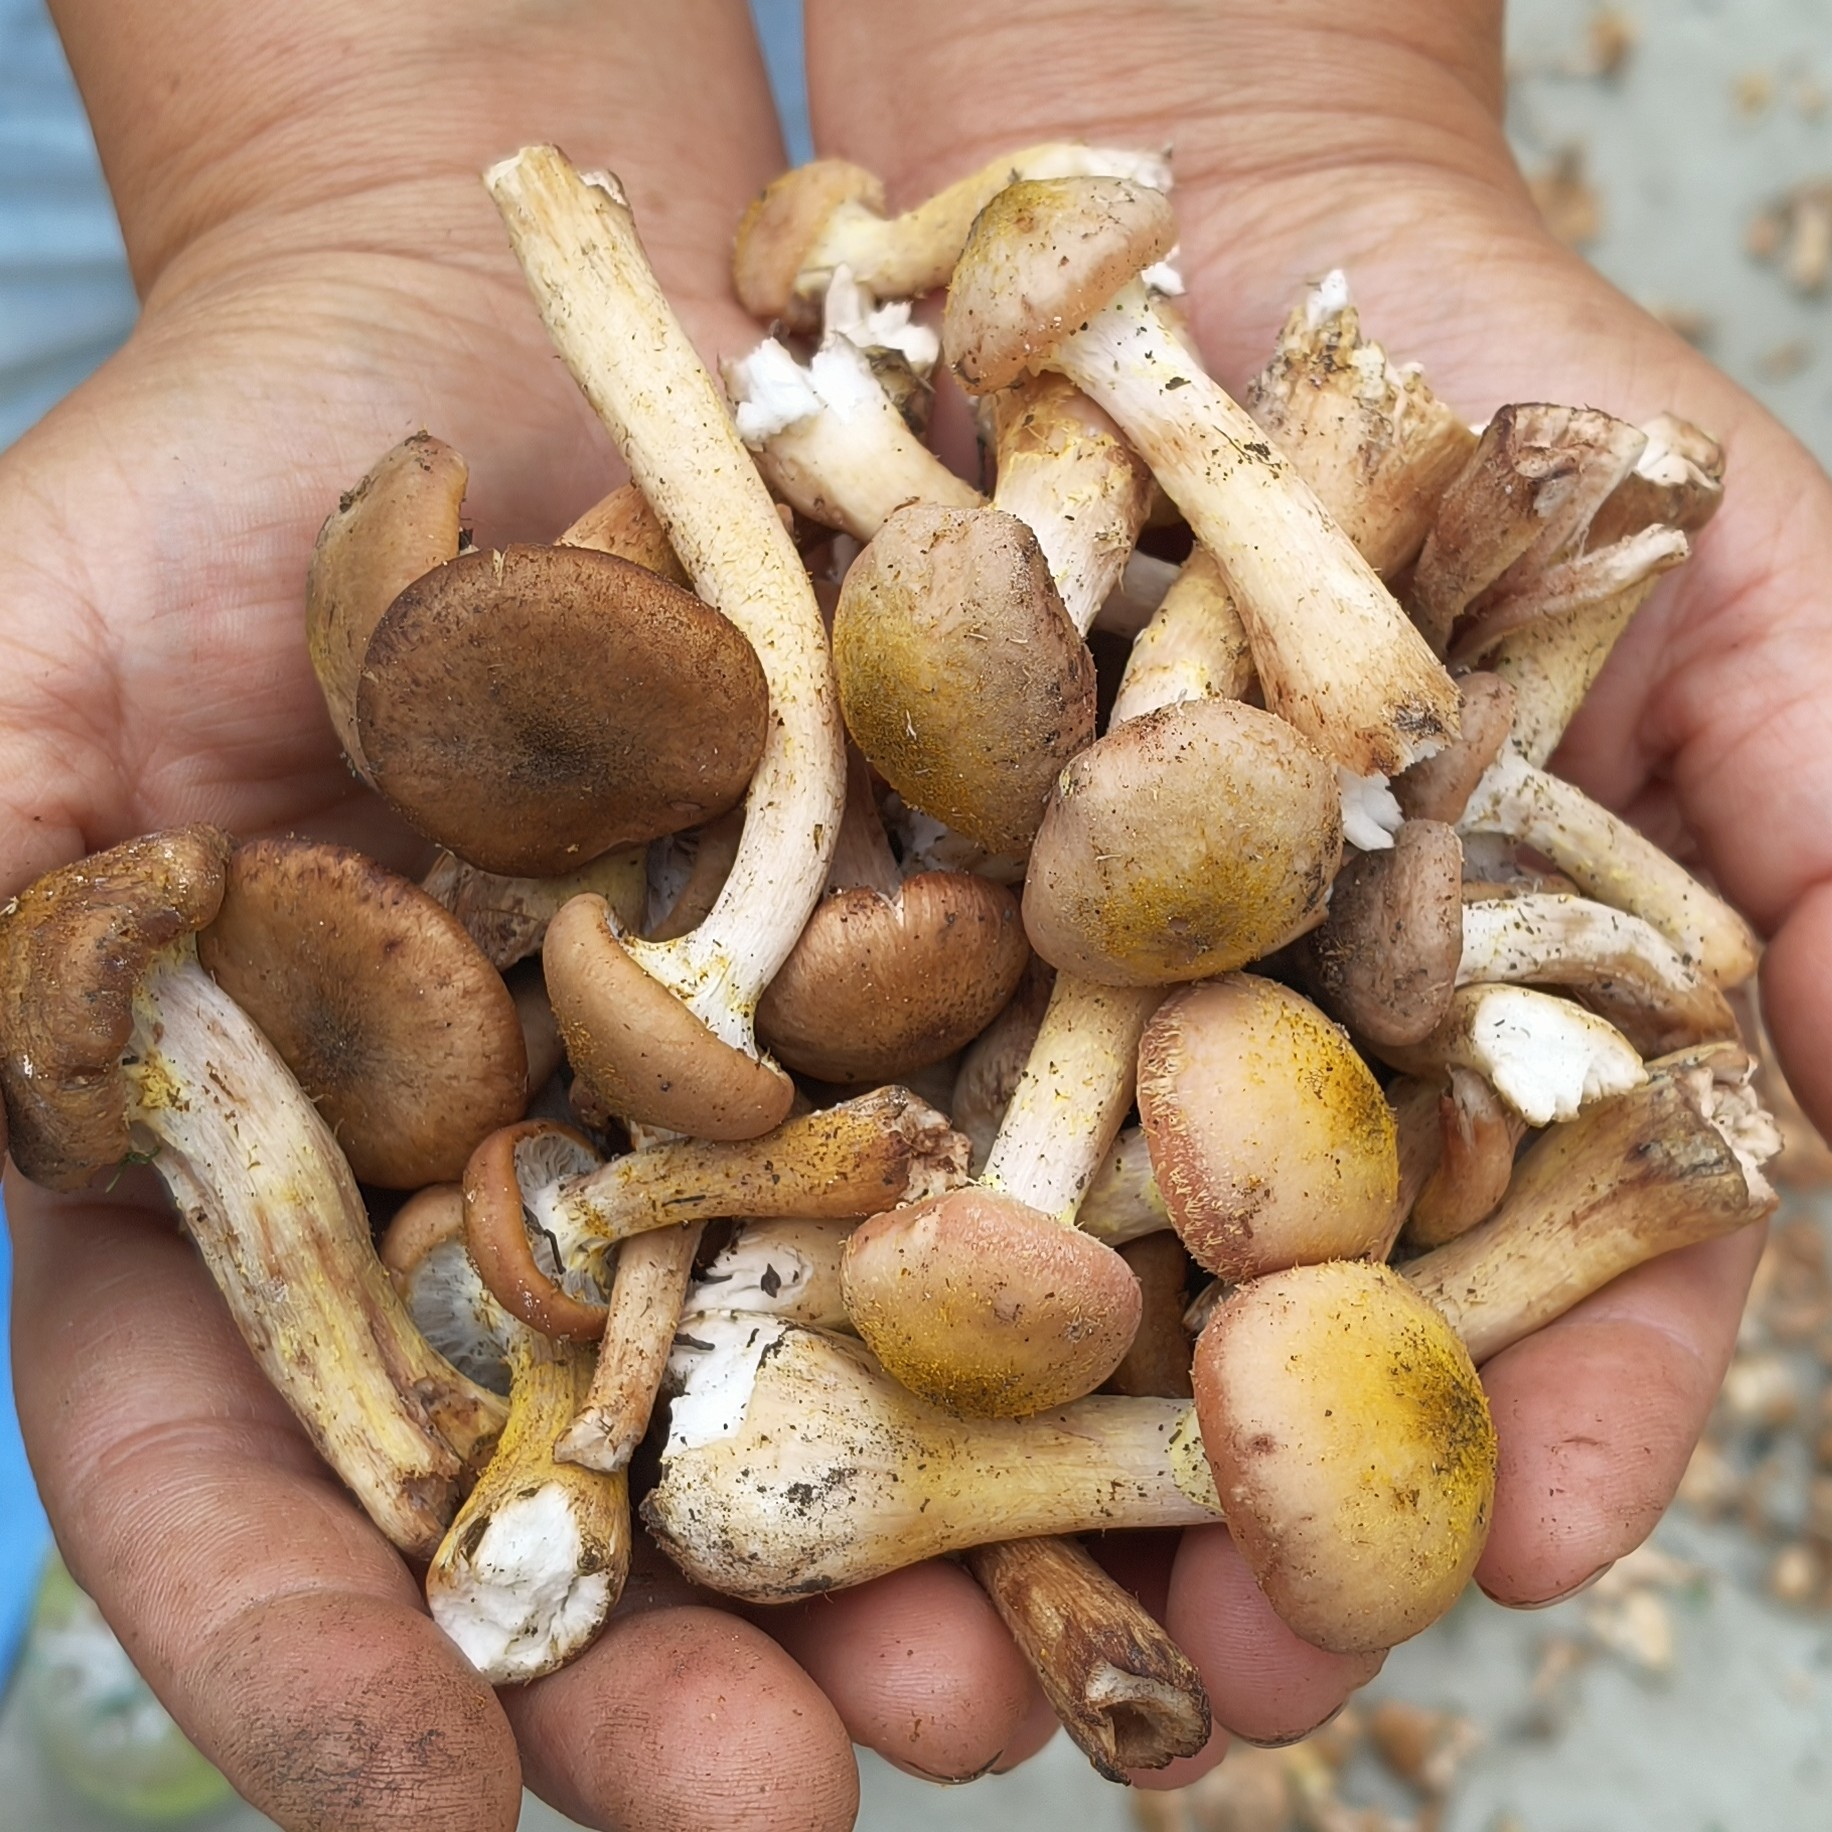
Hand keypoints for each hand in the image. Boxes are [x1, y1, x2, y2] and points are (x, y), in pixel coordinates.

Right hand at [5, 4, 1059, 1823]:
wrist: (485, 344)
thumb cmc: (196, 505)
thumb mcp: (11, 703)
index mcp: (290, 1203)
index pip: (264, 1477)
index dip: (315, 1648)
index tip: (415, 1805)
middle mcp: (541, 1207)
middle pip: (604, 1489)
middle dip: (691, 1661)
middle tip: (794, 1793)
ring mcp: (757, 1110)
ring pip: (846, 1379)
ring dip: (946, 1543)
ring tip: (1042, 1676)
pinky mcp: (934, 985)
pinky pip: (1026, 1148)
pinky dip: (1102, 1274)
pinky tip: (1190, 1388)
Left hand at [804, 0, 1813, 1780]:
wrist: (1169, 218)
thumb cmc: (1483, 395)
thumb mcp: (1729, 587)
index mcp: (1453, 1056)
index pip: (1532, 1294)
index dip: (1550, 1429)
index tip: (1536, 1558)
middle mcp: (1219, 1082)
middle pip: (1230, 1356)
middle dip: (1220, 1532)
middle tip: (1196, 1686)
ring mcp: (1002, 1026)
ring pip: (984, 1296)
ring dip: (958, 1486)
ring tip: (920, 1651)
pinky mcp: (809, 936)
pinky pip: (773, 1106)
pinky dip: (750, 1248)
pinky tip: (708, 1386)